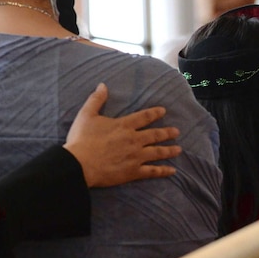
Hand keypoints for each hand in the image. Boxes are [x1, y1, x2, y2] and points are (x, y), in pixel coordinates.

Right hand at [64, 83, 180, 187]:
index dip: (154, 113)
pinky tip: (172, 171)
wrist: (80, 164)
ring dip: (169, 150)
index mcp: (124, 125)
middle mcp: (134, 140)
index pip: (143, 117)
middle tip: (176, 131)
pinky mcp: (133, 172)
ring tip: (178, 149)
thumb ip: (96, 100)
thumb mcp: (86, 115)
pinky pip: (152, 171)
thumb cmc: (81, 139)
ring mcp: (136, 156)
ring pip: (157, 152)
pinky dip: (163, 171)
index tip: (163, 111)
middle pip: (155, 135)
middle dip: (167, 133)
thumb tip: (103, 85)